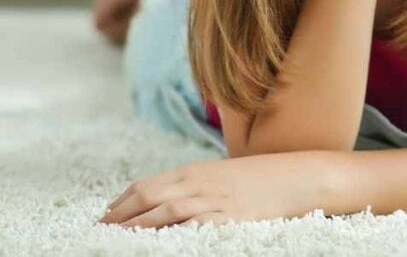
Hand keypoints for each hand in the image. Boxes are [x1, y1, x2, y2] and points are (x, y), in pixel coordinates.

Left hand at [97, 152, 326, 228]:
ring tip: (117, 239)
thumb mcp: (222, 175)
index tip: (105, 216)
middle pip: (149, 197)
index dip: (121, 202)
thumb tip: (167, 198)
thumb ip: (194, 185)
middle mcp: (199, 183)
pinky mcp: (230, 218)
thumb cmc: (261, 178)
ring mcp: (214, 200)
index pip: (146, 185)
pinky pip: (195, 226)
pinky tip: (159, 242)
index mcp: (195, 171)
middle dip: (120, 216)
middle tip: (100, 232)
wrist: (299, 176)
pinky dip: (173, 234)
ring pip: (165, 211)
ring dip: (137, 226)